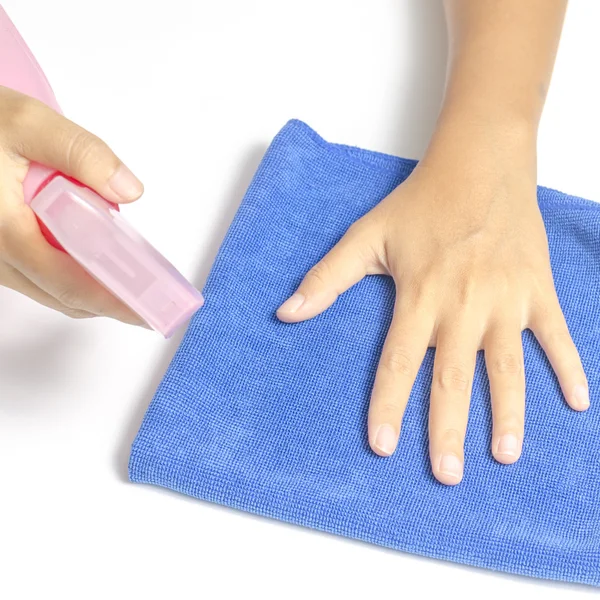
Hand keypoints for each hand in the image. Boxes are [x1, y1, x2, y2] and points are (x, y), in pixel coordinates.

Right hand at [0, 86, 145, 324]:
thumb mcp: (26, 122)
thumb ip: (80, 153)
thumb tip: (127, 190)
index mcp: (4, 232)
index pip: (69, 282)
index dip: (113, 301)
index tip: (148, 308)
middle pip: (64, 295)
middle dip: (112, 301)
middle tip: (153, 298)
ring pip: (52, 289)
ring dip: (94, 288)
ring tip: (134, 279)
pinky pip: (41, 275)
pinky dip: (74, 273)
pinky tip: (97, 256)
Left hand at [276, 126, 588, 485]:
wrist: (480, 164)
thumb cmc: (421, 202)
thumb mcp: (366, 236)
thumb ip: (327, 278)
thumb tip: (287, 313)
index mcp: (420, 296)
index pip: (397, 363)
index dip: (387, 405)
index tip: (381, 446)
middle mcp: (464, 306)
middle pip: (452, 379)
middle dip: (447, 430)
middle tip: (446, 474)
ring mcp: (506, 300)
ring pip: (508, 368)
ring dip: (508, 414)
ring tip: (504, 456)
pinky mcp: (537, 290)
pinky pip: (557, 336)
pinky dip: (568, 368)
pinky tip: (576, 403)